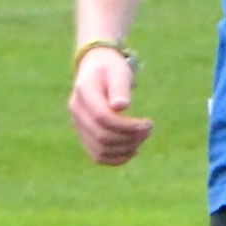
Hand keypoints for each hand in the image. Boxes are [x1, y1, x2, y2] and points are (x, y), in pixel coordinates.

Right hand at [68, 45, 151, 165]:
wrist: (96, 69)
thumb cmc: (111, 68)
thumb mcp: (118, 71)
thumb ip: (119, 87)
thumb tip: (121, 107)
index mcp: (83, 92)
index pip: (102, 117)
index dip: (127, 125)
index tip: (148, 123)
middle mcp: (77, 111)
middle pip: (102, 136)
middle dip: (130, 138)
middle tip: (148, 129)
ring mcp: (78, 125)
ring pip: (100, 150)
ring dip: (125, 149)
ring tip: (142, 138)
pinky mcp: (84, 134)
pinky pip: (97, 155)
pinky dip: (116, 158)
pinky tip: (133, 150)